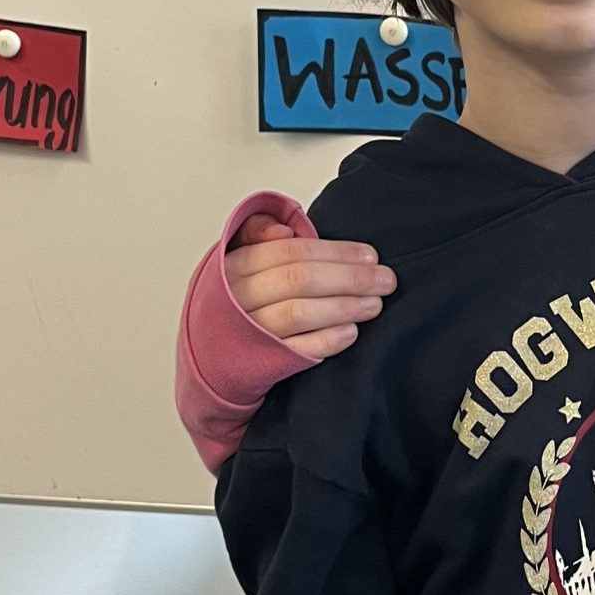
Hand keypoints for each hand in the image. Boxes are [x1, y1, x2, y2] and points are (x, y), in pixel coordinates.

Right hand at [225, 214, 395, 360]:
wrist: (208, 355)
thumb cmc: (232, 301)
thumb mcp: (237, 260)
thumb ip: (258, 233)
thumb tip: (285, 231)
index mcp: (234, 266)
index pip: (292, 252)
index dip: (336, 252)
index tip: (370, 255)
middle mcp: (237, 298)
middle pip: (299, 280)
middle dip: (350, 278)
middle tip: (385, 280)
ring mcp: (247, 332)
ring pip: (298, 314)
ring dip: (343, 307)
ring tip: (374, 304)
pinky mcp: (258, 363)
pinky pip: (296, 351)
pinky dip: (326, 341)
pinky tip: (351, 332)